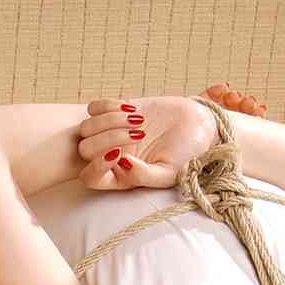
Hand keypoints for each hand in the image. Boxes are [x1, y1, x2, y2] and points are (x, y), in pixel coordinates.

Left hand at [75, 96, 215, 190]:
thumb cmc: (187, 154)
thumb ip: (143, 176)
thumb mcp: (170, 173)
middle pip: (85, 150)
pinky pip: (94, 108)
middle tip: (139, 132)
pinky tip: (133, 108)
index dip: (96, 167)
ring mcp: (109, 134)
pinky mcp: (114, 112)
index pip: (90, 178)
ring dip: (110, 121)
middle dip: (108, 138)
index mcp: (120, 177)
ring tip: (139, 119)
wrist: (199, 126)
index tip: (119, 153)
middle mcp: (110, 156)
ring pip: (87, 128)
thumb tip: (121, 164)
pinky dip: (109, 106)